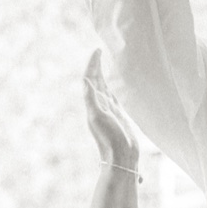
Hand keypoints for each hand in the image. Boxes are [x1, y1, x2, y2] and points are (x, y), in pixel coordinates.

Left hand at [84, 49, 138, 168]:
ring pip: (104, 87)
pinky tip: (113, 84)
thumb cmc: (110, 138)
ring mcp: (109, 110)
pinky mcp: (118, 115)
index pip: (91, 78)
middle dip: (96, 66)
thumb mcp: (98, 118)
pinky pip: (113, 95)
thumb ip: (91, 100)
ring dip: (102, 74)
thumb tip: (85, 80)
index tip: (97, 50)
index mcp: (94, 104)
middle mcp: (100, 105)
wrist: (121, 157)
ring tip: (104, 63)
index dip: (93, 64)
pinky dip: (112, 86)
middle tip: (99, 51)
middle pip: (96, 80)